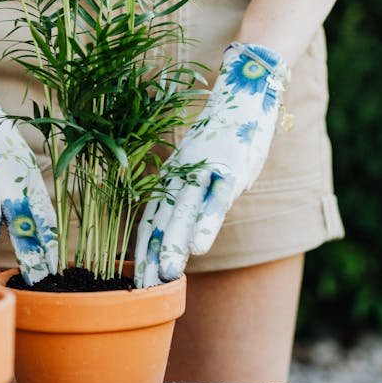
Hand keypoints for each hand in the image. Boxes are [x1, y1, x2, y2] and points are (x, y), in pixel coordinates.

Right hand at [0, 49, 57, 281]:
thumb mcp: (12, 158)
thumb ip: (18, 189)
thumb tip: (30, 224)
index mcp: (28, 176)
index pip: (46, 220)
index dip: (51, 249)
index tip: (57, 273)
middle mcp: (9, 183)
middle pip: (26, 231)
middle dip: (32, 261)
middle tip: (37, 282)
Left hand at [134, 42, 290, 286]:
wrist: (245, 92)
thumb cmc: (224, 136)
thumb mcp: (201, 166)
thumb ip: (190, 195)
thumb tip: (184, 233)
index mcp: (172, 178)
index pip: (151, 221)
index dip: (143, 253)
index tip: (137, 283)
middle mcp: (181, 176)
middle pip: (161, 223)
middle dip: (153, 258)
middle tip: (143, 290)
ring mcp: (205, 171)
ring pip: (183, 214)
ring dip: (174, 246)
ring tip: (165, 276)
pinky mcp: (230, 168)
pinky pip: (215, 199)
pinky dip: (205, 223)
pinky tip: (199, 247)